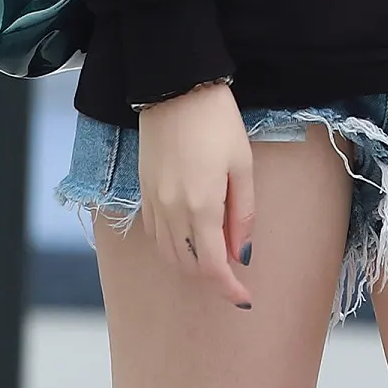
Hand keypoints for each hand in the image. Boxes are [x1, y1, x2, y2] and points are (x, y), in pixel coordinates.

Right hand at [135, 81, 254, 306]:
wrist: (175, 88)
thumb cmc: (217, 122)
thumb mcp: (242, 165)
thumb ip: (243, 214)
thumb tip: (241, 253)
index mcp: (201, 205)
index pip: (211, 266)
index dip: (228, 288)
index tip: (244, 299)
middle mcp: (171, 210)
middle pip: (187, 265)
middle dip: (212, 275)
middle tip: (234, 269)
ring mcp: (153, 201)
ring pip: (168, 253)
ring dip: (191, 262)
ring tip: (214, 253)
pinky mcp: (143, 191)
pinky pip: (154, 233)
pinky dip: (172, 244)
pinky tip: (190, 233)